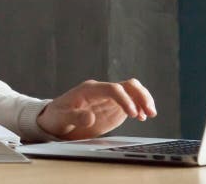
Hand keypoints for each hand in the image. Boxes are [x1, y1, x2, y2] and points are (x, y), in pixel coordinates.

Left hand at [37, 78, 156, 139]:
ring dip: (143, 100)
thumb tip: (90, 117)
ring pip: (132, 91)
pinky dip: (140, 107)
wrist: (55, 120)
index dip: (124, 99)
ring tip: (150, 114)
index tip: (132, 114)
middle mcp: (101, 91)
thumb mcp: (61, 118)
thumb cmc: (56, 117)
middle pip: (126, 85)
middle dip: (140, 96)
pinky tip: (143, 117)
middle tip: (150, 112)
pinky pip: (131, 101)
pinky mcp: (113, 107)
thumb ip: (74, 117)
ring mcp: (109, 98)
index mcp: (89, 90)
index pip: (112, 89)